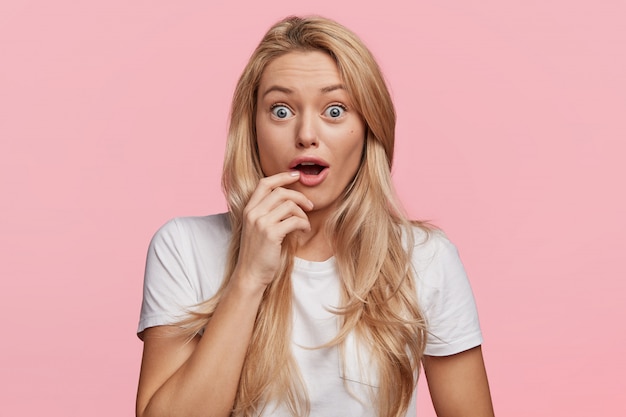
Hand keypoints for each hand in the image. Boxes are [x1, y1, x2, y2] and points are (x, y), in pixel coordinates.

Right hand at [233, 171, 312, 288]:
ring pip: (289, 205)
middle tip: (310, 205)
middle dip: (299, 196)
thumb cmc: (258, 252)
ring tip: (305, 224)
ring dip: (302, 213)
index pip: (265, 183)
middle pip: (281, 192)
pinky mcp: (271, 234)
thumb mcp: (257, 228)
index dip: (282, 177)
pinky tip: (304, 230)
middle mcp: (253, 213)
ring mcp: (261, 223)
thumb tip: (290, 200)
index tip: (296, 175)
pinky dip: (303, 224)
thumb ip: (267, 213)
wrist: (250, 274)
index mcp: (249, 209)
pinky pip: (294, 220)